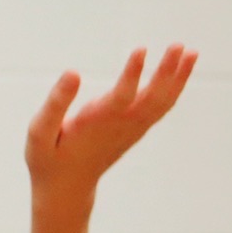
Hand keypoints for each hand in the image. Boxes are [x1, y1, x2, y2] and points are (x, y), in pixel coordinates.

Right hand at [25, 45, 197, 210]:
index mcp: (95, 124)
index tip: (141, 49)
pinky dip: (175, 88)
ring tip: (191, 51)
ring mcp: (132, 129)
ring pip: (162, 102)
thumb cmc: (49, 158)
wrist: (67, 187)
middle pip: (151, 98)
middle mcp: (120, 126)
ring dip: (179, 78)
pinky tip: (183, 68)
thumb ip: (55, 104)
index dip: (131, 75)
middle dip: (166, 72)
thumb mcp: (40, 133)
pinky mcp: (137, 129)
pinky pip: (162, 107)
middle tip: (179, 45)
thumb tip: (73, 73)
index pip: (120, 97)